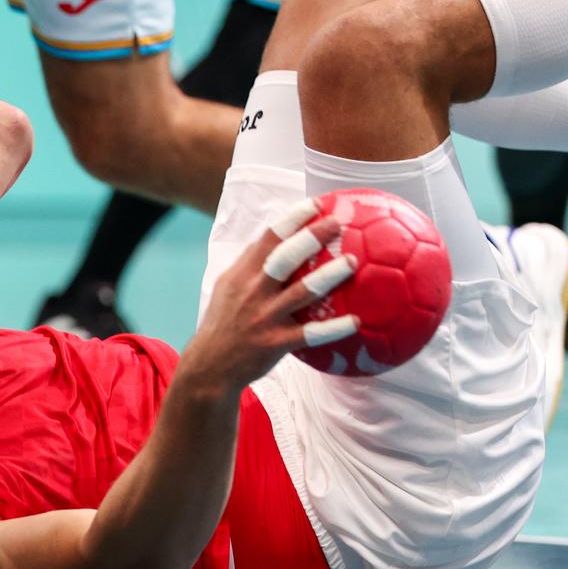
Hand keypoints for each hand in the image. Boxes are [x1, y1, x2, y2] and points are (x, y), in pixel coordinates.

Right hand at [181, 199, 357, 391]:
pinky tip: (356, 321)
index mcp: (242, 273)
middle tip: (338, 223)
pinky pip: (311, 334)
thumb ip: (251, 263)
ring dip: (329, 275)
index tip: (317, 204)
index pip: (269, 238)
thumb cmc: (224, 320)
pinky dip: (334, 328)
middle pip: (286, 258)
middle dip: (312, 237)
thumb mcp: (228, 285)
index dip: (293, 218)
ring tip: (352, 262)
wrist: (210, 364)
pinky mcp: (276, 344)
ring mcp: (265, 317)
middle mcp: (253, 291)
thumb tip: (279, 237)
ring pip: (302, 292)